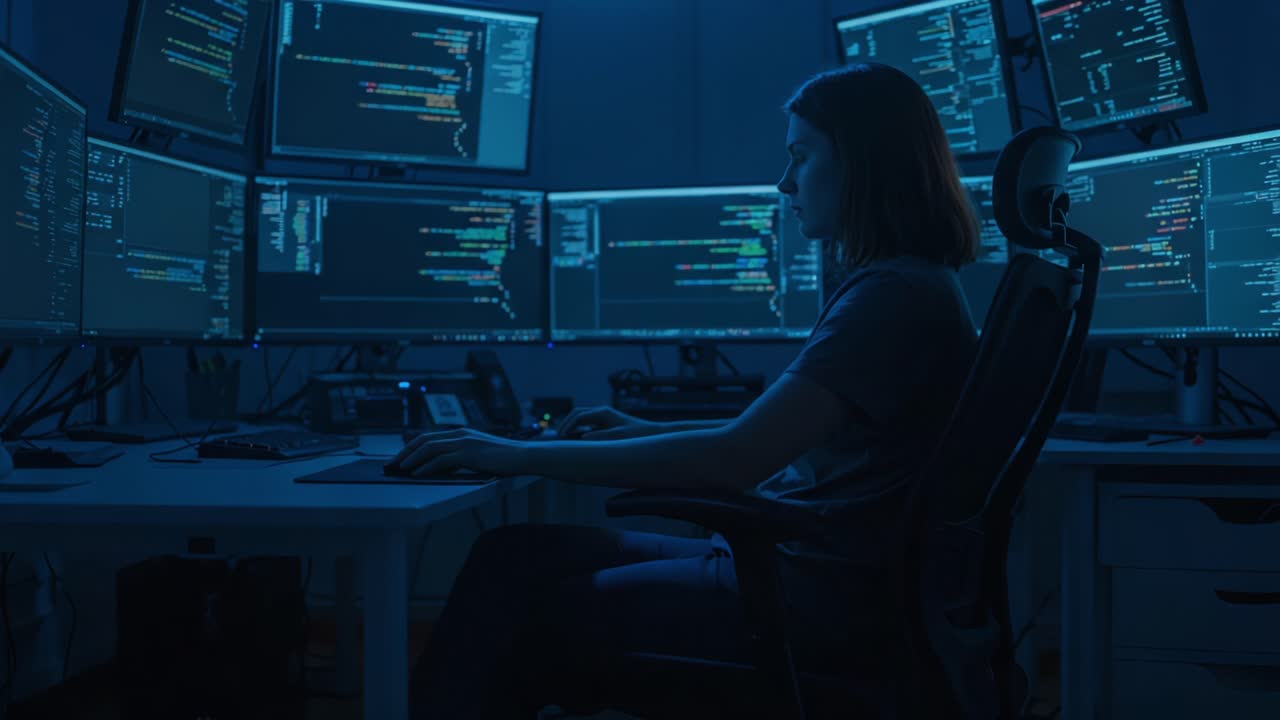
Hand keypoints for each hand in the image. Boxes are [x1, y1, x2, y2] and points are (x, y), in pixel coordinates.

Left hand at [390, 428, 528, 477]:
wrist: (523, 455)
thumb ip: (462, 457)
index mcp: (461, 433)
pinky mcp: (468, 454)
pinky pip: (440, 459)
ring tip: (400, 469)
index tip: (401, 457)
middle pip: (423, 440)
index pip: (429, 437)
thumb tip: (443, 467)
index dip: (412, 447)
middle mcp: (460, 434)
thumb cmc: (504, 458)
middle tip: (393, 464)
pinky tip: (417, 473)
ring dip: (411, 459)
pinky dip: (426, 467)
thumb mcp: (479, 454)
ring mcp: (463, 442)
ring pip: (429, 448)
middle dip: (405, 452)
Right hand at [557, 406, 653, 439]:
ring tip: (563, 440)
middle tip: (557, 437)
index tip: (560, 437)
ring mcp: (604, 418)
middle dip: (566, 424)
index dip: (567, 426)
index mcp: (603, 413)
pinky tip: (577, 441)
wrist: (653, 434)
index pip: (578, 416)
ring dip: (571, 427)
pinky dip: (579, 431)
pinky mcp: (607, 425)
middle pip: (577, 414)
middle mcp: (602, 413)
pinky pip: (588, 426)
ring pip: (581, 420)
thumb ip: (600, 436)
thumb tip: (582, 437)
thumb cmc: (638, 435)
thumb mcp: (618, 437)